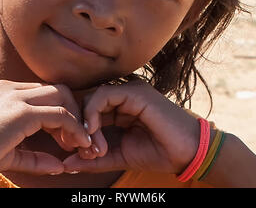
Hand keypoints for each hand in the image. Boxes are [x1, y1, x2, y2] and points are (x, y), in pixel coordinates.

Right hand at [0, 79, 91, 175]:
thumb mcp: (8, 153)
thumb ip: (33, 157)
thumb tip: (59, 166)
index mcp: (5, 92)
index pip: (45, 92)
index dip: (61, 113)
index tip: (66, 137)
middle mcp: (11, 89)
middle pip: (58, 89)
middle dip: (73, 112)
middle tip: (77, 139)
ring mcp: (16, 99)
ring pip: (62, 96)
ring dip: (76, 119)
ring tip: (79, 144)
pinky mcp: (22, 113)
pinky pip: (59, 115)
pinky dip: (74, 128)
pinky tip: (79, 144)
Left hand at [63, 80, 200, 174]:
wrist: (187, 153)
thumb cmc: (158, 152)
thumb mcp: (119, 156)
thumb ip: (95, 159)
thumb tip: (67, 164)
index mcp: (121, 107)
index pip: (90, 111)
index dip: (80, 130)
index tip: (78, 153)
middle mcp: (124, 95)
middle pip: (88, 102)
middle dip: (79, 126)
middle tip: (80, 149)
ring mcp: (130, 91)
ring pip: (94, 97)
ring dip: (86, 121)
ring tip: (89, 144)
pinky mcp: (135, 91)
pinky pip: (104, 95)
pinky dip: (94, 113)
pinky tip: (94, 131)